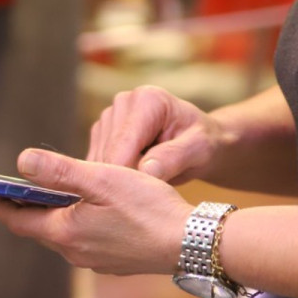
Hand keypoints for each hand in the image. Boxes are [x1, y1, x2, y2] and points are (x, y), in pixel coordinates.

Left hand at [0, 148, 192, 274]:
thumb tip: (22, 162)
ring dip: (54, 215)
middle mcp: (74, 253)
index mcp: (64, 233)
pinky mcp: (113, 262)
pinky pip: (85, 241)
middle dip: (26, 207)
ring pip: (63, 235)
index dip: (0, 204)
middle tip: (17, 187)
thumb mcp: (101, 179)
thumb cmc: (150, 209)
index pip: (17, 220)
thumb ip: (59, 171)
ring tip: (55, 192)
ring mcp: (94, 261)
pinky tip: (92, 209)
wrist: (192, 243)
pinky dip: (78, 224)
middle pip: (38, 228)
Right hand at [87, 85, 226, 184]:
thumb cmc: (203, 143)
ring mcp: (109, 116)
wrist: (197, 141)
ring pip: (97, 160)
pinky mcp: (101, 131)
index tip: (140, 197)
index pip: (122, 144)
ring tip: (144, 182)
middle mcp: (123, 102)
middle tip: (148, 191)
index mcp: (147, 100)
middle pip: (107, 153)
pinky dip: (110, 175)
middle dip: (123, 177)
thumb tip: (145, 171)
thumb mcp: (199, 150)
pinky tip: (132, 177)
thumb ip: (173, 158)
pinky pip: (95, 162)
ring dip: (116, 177)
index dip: (126, 174)